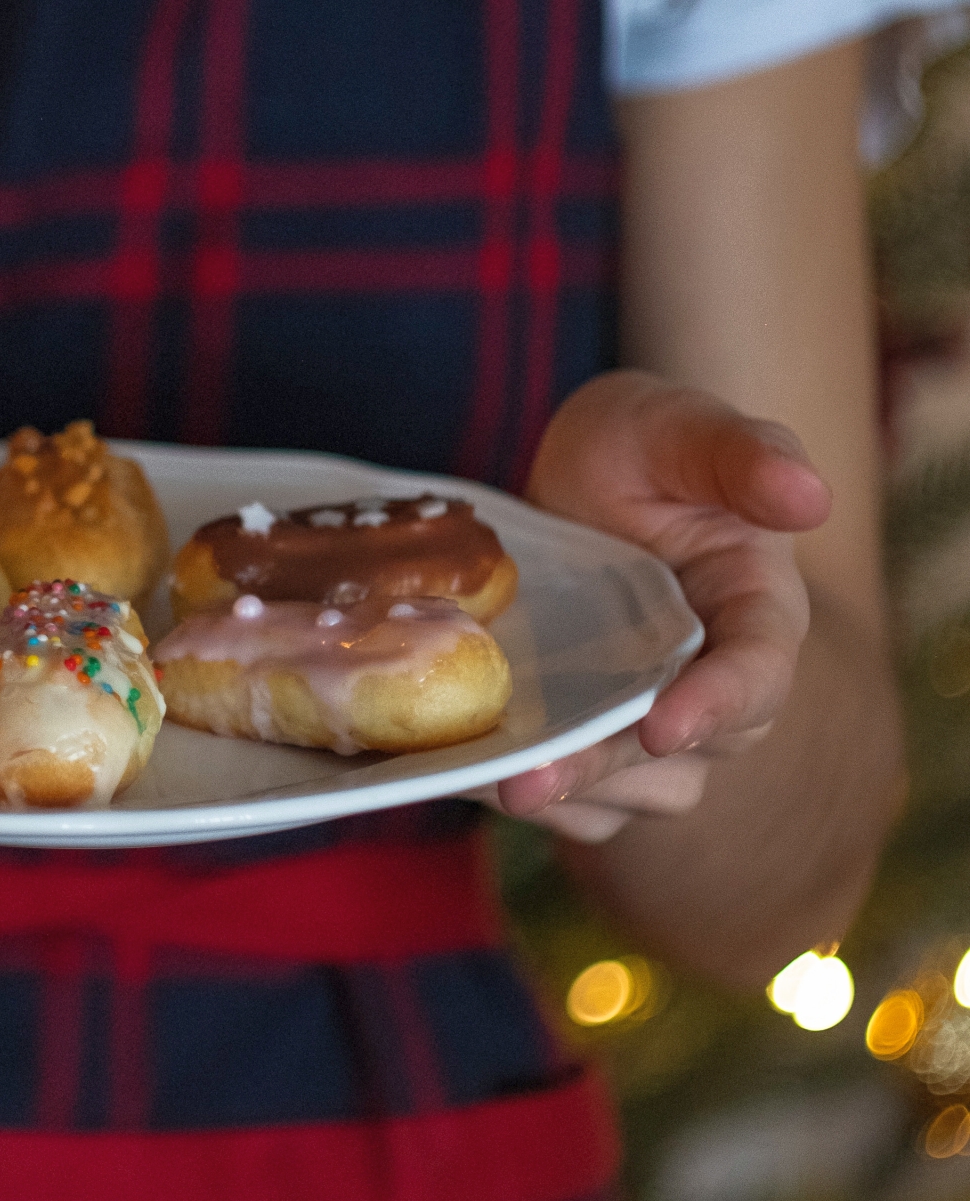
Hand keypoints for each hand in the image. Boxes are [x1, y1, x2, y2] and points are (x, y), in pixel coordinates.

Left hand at [491, 371, 831, 840]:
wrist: (579, 479)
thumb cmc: (646, 448)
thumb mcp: (683, 429)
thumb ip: (742, 455)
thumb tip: (810, 496)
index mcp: (757, 614)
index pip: (757, 676)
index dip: (715, 707)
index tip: (661, 728)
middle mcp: (713, 687)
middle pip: (676, 756)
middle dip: (602, 770)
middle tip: (527, 784)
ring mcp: (650, 725)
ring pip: (619, 792)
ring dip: (554, 796)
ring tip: (478, 783)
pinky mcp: (590, 743)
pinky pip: (566, 798)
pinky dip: (513, 793)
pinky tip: (458, 777)